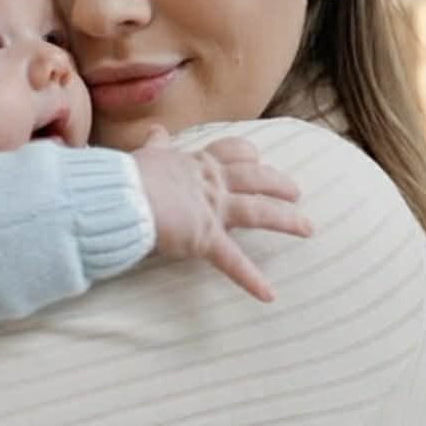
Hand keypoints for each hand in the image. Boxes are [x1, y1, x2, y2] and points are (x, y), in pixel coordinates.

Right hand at [133, 126, 311, 301]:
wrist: (118, 196)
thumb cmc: (124, 178)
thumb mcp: (145, 155)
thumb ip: (156, 146)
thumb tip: (156, 130)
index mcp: (195, 164)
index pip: (230, 152)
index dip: (248, 155)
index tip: (258, 158)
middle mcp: (210, 182)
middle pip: (254, 177)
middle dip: (278, 183)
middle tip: (297, 191)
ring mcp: (211, 209)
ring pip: (258, 211)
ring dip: (287, 219)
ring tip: (308, 228)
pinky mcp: (204, 237)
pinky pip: (232, 262)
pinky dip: (251, 280)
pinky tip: (269, 295)